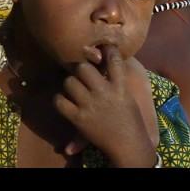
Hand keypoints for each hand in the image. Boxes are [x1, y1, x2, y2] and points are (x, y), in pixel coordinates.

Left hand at [54, 45, 156, 166]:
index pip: (114, 60)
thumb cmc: (130, 120)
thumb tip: (103, 59)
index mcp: (120, 87)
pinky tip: (64, 101)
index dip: (107, 49)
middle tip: (78, 72)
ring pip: (69, 82)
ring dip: (69, 84)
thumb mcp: (127, 96)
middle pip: (83, 68)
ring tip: (72, 88)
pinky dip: (59, 100)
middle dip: (79, 68)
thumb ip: (115, 80)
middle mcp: (104, 93)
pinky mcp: (78, 118)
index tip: (102, 44)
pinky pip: (60, 101)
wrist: (129, 146)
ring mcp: (90, 106)